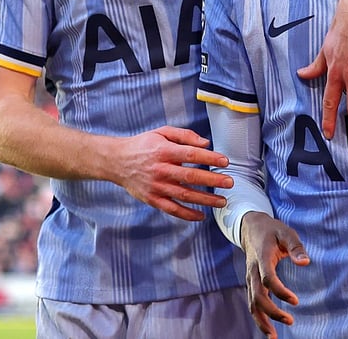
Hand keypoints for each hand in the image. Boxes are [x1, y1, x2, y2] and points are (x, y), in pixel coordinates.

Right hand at [107, 126, 232, 220]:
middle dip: (212, 180)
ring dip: (205, 200)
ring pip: (184, 195)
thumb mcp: (162, 132)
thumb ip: (184, 135)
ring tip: (222, 201)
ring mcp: (156, 186)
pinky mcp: (152, 199)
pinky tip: (201, 215)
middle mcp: (160, 170)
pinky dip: (187, 214)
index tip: (225, 162)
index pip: (191, 155)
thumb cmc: (143, 145)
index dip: (209, 158)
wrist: (117, 161)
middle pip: (190, 177)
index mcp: (164, 151)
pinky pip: (172, 209)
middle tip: (229, 183)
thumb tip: (206, 143)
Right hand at [239, 212, 309, 337]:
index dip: (280, 292)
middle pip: (257, 296)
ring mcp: (250, 278)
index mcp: (262, 257)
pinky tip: (268, 330)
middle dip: (272, 312)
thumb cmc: (272, 230)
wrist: (250, 227)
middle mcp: (252, 271)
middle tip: (290, 321)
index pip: (267, 279)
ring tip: (273, 337)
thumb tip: (305, 262)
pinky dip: (258, 318)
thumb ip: (296, 247)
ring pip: (252, 303)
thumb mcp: (286, 232)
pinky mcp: (251, 283)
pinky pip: (252, 303)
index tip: (295, 301)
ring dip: (261, 320)